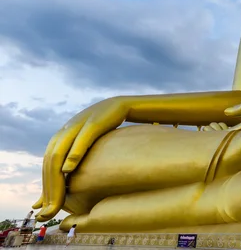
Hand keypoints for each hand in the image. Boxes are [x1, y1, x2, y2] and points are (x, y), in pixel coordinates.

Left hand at [33, 96, 130, 220]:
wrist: (118, 106)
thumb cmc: (102, 129)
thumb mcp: (84, 145)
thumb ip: (72, 162)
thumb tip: (62, 185)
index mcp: (60, 139)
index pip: (47, 167)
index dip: (45, 189)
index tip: (45, 211)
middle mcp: (64, 132)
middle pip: (50, 163)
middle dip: (48, 189)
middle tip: (50, 211)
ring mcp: (77, 126)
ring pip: (59, 154)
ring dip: (55, 178)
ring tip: (56, 199)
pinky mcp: (92, 123)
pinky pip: (80, 140)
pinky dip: (72, 154)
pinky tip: (69, 168)